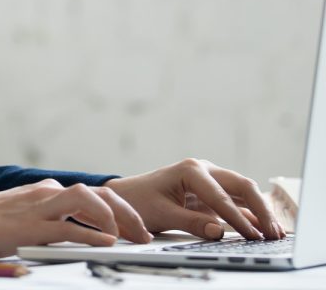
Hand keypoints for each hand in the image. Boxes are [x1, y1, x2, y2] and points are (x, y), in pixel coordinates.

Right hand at [0, 178, 152, 259]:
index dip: (120, 211)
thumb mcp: (24, 218)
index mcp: (47, 192)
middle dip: (127, 213)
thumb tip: (80, 238)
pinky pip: (66, 226)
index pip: (93, 194)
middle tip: (145, 237)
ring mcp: (38, 207)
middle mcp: (46, 193)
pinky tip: (107, 244)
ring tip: (131, 238)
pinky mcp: (29, 226)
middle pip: (97, 193)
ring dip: (114, 217)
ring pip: (85, 199)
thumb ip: (50, 221)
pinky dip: (91, 235)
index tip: (138, 231)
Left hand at [105, 158, 284, 241]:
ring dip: (260, 211)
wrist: (128, 196)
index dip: (238, 217)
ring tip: (277, 234)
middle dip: (260, 208)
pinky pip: (237, 202)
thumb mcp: (163, 213)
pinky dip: (251, 214)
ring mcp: (210, 180)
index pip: (221, 195)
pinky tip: (265, 229)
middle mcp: (204, 170)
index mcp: (190, 170)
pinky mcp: (212, 193)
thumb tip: (219, 232)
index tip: (253, 236)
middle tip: (274, 233)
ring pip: (243, 192)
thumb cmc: (141, 201)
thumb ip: (191, 222)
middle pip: (241, 186)